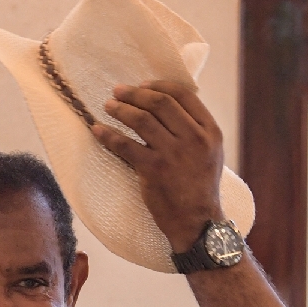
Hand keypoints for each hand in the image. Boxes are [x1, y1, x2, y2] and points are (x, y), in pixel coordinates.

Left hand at [91, 81, 225, 251]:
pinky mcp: (154, 170)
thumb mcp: (210, 153)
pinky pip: (125, 145)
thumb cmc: (200, 188)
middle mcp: (194, 138)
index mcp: (210, 131)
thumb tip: (166, 107)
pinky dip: (108, 135)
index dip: (159, 86)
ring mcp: (174, 153)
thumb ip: (194, 130)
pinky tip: (97, 130)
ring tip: (108, 106)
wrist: (197, 221)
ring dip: (121, 110)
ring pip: (142, 120)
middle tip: (117, 92)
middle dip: (135, 94)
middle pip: (160, 103)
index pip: (184, 95)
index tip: (142, 85)